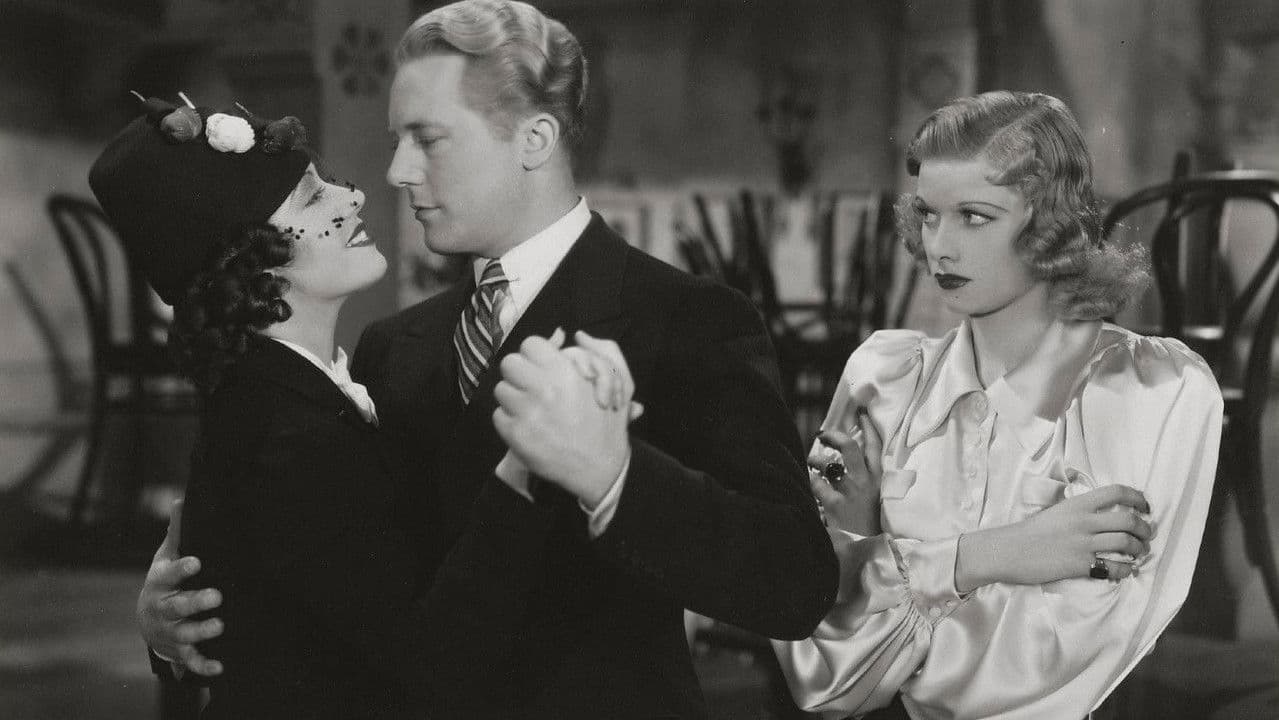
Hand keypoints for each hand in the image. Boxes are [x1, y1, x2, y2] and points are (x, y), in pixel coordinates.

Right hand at [137, 499, 224, 675]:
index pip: (169, 574)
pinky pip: (191, 661)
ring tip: (220, 624)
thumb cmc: (165, 580)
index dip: (181, 569)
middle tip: (216, 596)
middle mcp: (162, 608)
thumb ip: (178, 531)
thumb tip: (182, 497)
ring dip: (201, 631)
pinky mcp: (179, 651)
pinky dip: (204, 665)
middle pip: (177, 606)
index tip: (197, 562)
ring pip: (184, 634)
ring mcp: (169, 631)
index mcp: (160, 583)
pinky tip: (221, 666)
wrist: (149, 620)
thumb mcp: (167, 555)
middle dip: (195, 602)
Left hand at [493, 330, 631, 506]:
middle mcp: (544, 389)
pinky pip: (499, 415)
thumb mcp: (612, 381)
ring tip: (529, 408)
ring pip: (501, 390)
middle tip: (530, 386)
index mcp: (565, 372)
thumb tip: (563, 333)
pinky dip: (509, 421)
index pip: (530, 345)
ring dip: (513, 398)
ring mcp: (527, 413)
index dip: (535, 355)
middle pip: (509, 363)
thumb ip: (589, 352)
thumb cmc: (608, 423)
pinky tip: (526, 427)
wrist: (600, 468)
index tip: (541, 367)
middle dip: (519, 373)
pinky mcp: (516, 435)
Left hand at [807, 408, 881, 535]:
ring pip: (828, 463)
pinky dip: (809, 481)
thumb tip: (842, 459)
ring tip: (811, 463)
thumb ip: (863, 479)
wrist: (867, 552)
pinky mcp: (835, 504)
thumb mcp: (873, 498)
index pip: (875, 446)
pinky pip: (815, 483)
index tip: (860, 411)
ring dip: (816, 460)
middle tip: (824, 433)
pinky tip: (806, 482)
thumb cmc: (866, 524)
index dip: (867, 426)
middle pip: (849, 447)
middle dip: (835, 435)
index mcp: (878, 480)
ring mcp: (850, 492)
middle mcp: (865, 483)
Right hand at [957, 485, 1153, 591]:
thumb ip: (1078, 512)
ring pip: (1125, 543)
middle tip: (1146, 534)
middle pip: (1128, 520)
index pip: (1116, 492)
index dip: (1138, 497)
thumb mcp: (1055, 513)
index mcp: (1076, 504)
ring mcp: (1082, 544)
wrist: (1008, 551)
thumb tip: (1102, 517)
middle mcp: (1083, 521)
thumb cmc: (1029, 532)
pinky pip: (1113, 567)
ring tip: (1138, 553)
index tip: (1145, 506)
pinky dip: (1125, 570)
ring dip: (1139, 549)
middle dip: (1145, 528)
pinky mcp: (1080, 565)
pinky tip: (1124, 570)